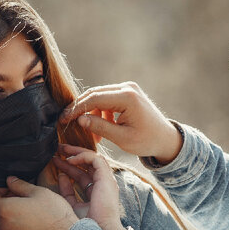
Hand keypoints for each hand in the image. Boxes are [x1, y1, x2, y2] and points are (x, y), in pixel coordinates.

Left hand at [0, 179, 79, 229]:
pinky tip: (29, 220)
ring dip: (6, 214)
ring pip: (0, 223)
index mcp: (5, 209)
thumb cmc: (54, 214)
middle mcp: (4, 225)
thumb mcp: (38, 192)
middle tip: (15, 196)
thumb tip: (10, 180)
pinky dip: (14, 225)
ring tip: (23, 208)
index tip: (8, 188)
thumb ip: (20, 185)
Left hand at [53, 147, 125, 229]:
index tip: (55, 162)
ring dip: (77, 152)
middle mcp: (103, 185)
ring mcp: (106, 181)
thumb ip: (66, 192)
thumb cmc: (85, 225)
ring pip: (93, 158)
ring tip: (62, 149)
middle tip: (58, 150)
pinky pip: (95, 159)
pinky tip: (69, 160)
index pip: (83, 175)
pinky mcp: (106, 178)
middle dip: (73, 155)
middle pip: (88, 165)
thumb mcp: (71, 206)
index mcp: (96, 192)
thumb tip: (61, 177)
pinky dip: (82, 157)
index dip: (69, 168)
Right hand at [61, 82, 182, 162]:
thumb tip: (80, 119)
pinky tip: (102, 128)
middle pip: (94, 94)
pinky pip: (107, 99)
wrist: (166, 139)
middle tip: (66, 122)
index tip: (62, 119)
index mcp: (127, 97)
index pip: (94, 99)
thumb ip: (100, 127)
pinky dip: (101, 112)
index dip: (76, 109)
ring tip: (93, 134)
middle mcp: (127, 88)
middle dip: (80, 109)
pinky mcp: (128, 93)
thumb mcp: (122, 138)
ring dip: (91, 113)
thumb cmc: (147, 141)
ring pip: (99, 96)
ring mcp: (128, 89)